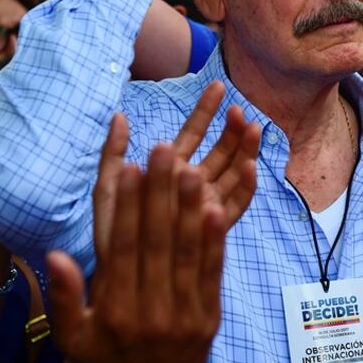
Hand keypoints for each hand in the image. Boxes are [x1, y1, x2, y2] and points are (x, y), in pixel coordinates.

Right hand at [48, 112, 257, 362]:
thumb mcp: (71, 339)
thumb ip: (64, 295)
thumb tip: (54, 253)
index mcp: (116, 311)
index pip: (122, 248)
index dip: (127, 206)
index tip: (130, 166)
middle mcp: (151, 310)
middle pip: (157, 241)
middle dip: (160, 192)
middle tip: (164, 149)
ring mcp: (184, 315)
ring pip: (188, 252)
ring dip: (191, 208)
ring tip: (192, 168)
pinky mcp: (209, 318)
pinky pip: (212, 273)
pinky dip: (215, 241)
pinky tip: (216, 207)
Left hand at [91, 82, 261, 255]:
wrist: (121, 276)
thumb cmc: (112, 234)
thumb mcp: (108, 188)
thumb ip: (112, 153)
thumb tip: (118, 115)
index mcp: (170, 170)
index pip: (192, 133)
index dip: (205, 110)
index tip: (218, 87)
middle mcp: (191, 186)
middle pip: (219, 151)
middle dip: (232, 129)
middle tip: (241, 110)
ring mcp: (205, 205)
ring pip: (233, 173)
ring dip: (245, 151)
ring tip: (253, 128)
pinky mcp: (213, 228)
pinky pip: (235, 205)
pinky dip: (245, 187)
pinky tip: (250, 167)